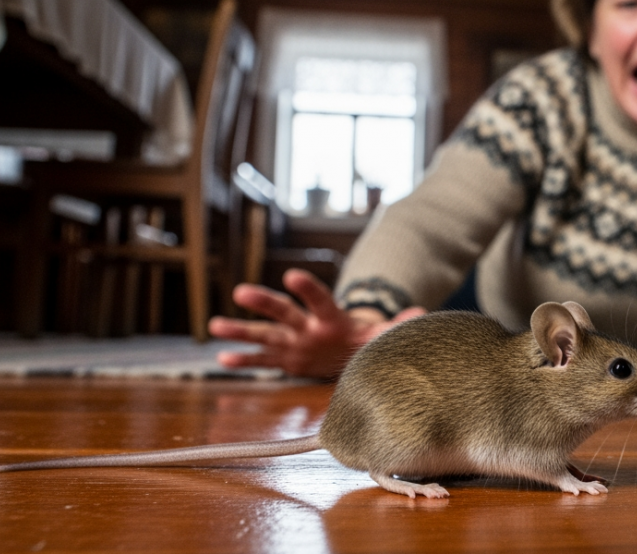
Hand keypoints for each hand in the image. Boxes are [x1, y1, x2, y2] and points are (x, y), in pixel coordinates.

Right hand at [208, 268, 426, 378]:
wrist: (351, 351)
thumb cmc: (366, 340)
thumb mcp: (382, 335)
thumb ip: (397, 326)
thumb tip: (421, 315)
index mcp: (331, 318)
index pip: (320, 300)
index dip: (307, 288)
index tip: (291, 275)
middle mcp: (307, 327)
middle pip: (284, 312)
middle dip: (264, 303)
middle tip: (241, 292)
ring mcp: (292, 341)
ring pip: (264, 334)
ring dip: (241, 330)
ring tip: (215, 325)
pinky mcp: (284, 358)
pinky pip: (262, 360)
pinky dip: (244, 361)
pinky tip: (222, 360)